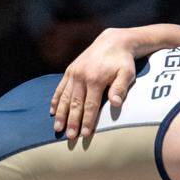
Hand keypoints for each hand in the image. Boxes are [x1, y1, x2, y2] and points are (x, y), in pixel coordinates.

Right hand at [51, 27, 137, 141]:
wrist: (113, 41)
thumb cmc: (122, 61)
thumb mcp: (127, 73)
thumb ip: (121, 87)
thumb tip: (116, 103)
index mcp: (95, 79)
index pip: (90, 106)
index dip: (87, 121)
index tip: (85, 135)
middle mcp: (81, 76)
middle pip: (75, 104)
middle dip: (72, 122)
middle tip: (70, 137)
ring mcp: (73, 73)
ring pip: (65, 98)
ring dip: (61, 114)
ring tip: (57, 129)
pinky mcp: (70, 70)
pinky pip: (60, 88)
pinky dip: (56, 100)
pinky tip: (52, 111)